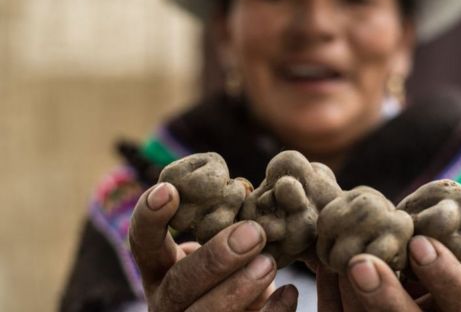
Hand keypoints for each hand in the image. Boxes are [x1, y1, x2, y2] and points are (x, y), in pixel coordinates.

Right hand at [129, 182, 297, 311]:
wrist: (245, 308)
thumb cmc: (233, 265)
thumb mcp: (221, 243)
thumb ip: (225, 224)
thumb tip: (247, 193)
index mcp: (161, 268)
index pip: (142, 242)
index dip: (150, 217)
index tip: (169, 189)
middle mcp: (167, 300)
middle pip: (179, 284)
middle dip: (215, 258)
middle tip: (254, 232)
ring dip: (238, 287)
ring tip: (269, 263)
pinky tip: (289, 292)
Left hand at [316, 220, 460, 310]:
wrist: (394, 304)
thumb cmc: (428, 282)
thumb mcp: (450, 270)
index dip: (444, 274)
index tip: (420, 243)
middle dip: (383, 295)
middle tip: (360, 263)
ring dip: (349, 288)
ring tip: (341, 256)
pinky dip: (331, 292)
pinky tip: (328, 267)